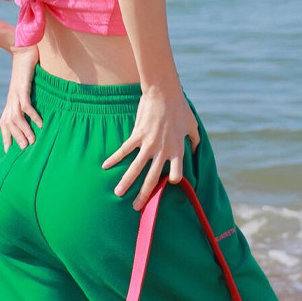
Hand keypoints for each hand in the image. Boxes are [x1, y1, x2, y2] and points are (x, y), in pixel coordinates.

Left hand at [0, 45, 42, 149]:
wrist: (23, 48)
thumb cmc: (27, 67)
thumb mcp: (27, 85)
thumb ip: (29, 96)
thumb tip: (35, 107)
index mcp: (10, 99)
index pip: (4, 121)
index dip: (5, 135)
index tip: (8, 150)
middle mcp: (11, 98)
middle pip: (8, 122)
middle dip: (15, 137)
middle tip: (24, 149)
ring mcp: (15, 93)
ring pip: (16, 117)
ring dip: (24, 130)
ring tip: (32, 140)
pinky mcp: (22, 86)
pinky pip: (25, 105)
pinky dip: (32, 115)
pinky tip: (39, 123)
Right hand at [101, 84, 200, 210]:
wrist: (164, 93)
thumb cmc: (180, 108)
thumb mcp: (192, 124)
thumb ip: (194, 138)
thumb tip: (195, 147)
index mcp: (177, 150)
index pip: (176, 174)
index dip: (172, 180)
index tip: (165, 183)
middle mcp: (163, 151)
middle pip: (152, 178)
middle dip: (144, 195)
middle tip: (137, 207)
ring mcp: (149, 144)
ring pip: (136, 168)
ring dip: (126, 182)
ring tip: (118, 193)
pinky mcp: (138, 135)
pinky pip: (125, 150)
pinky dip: (114, 158)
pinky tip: (105, 166)